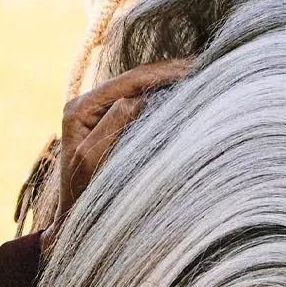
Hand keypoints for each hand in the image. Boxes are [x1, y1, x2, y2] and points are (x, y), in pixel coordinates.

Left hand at [26, 57, 195, 245]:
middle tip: (208, 64)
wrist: (77, 222)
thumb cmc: (85, 198)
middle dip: (171, 72)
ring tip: (203, 73)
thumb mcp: (92, 163)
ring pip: (141, 87)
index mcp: (80, 108)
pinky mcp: (112, 122)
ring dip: (170, 81)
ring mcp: (99, 111)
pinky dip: (165, 95)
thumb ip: (112, 128)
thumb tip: (136, 100)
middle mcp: (88, 103)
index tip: (196, 68)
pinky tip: (187, 92)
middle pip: (136, 79)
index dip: (164, 73)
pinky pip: (142, 101)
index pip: (130, 81)